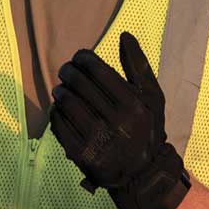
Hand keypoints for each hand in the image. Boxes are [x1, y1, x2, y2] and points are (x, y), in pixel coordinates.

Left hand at [49, 31, 190, 208]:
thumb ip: (138, 66)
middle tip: (66, 70)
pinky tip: (61, 109)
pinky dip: (56, 112)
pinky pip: (58, 124)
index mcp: (133, 104)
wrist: (142, 172)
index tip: (79, 58)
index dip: (83, 58)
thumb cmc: (146, 128)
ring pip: (66, 102)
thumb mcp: (152, 97)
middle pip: (78, 84)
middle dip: (68, 71)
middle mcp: (116, 122)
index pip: (97, 70)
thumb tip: (124, 35)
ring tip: (62, 89)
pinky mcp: (81, 154)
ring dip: (60, 91)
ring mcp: (97, 139)